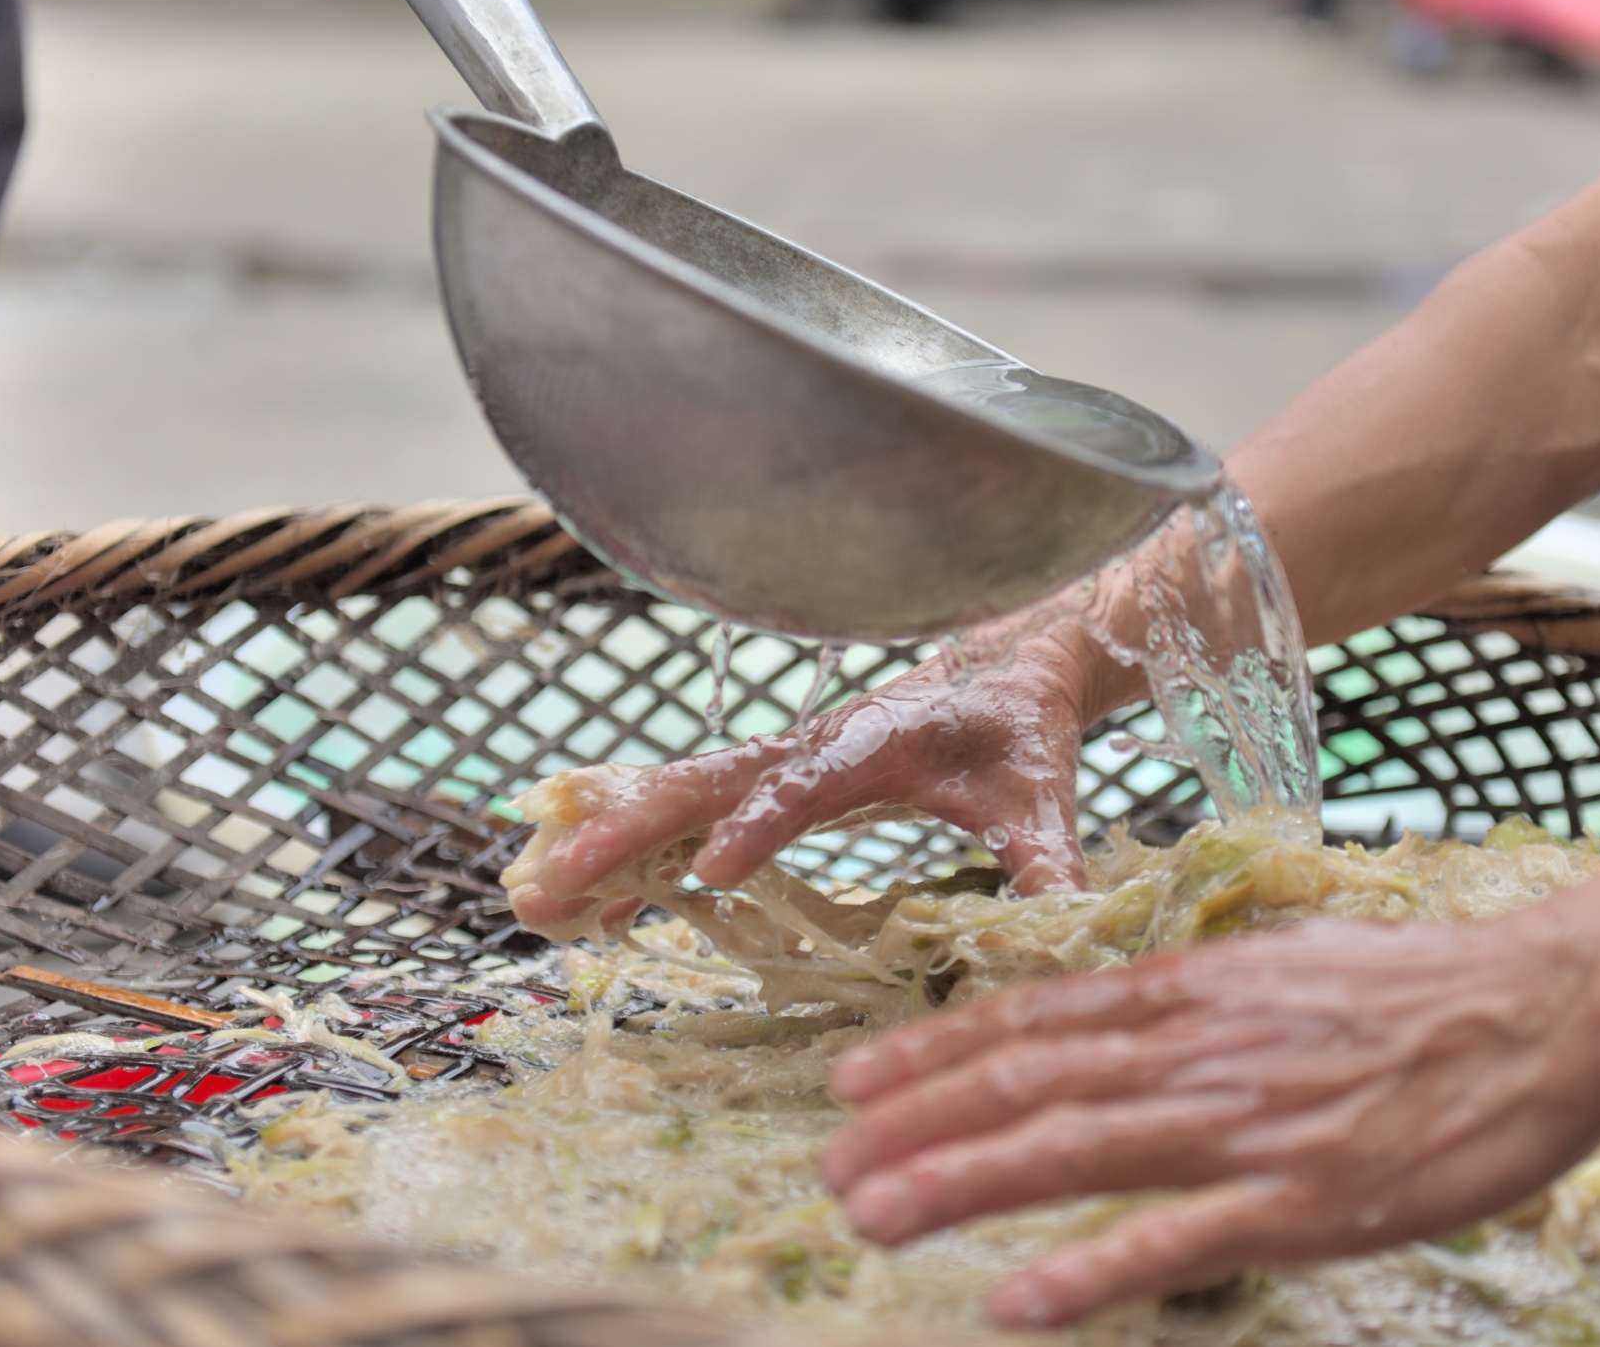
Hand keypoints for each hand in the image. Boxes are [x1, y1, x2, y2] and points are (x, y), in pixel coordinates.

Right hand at [506, 628, 1116, 938]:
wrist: (1003, 670)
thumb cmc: (1019, 733)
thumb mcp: (1041, 797)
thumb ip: (1047, 861)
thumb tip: (1067, 930)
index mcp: (875, 741)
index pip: (806, 782)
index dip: (760, 823)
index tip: (711, 869)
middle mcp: (810, 745)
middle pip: (704, 780)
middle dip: (629, 830)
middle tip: (553, 882)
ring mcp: (777, 760)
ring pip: (675, 792)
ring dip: (605, 839)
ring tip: (531, 896)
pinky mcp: (765, 779)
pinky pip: (684, 808)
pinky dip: (627, 843)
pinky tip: (576, 896)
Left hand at [820, 909, 1599, 1329]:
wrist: (1543, 1010)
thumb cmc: (1420, 992)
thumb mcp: (1284, 965)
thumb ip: (1196, 998)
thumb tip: (1120, 1013)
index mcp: (1191, 991)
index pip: (1033, 1019)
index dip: (933, 1053)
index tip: (855, 1082)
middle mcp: (1195, 1050)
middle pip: (1026, 1084)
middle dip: (918, 1125)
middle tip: (832, 1165)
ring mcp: (1242, 1126)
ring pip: (1071, 1152)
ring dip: (962, 1185)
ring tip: (874, 1217)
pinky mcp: (1300, 1202)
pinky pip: (1171, 1240)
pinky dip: (1086, 1271)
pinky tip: (1013, 1303)